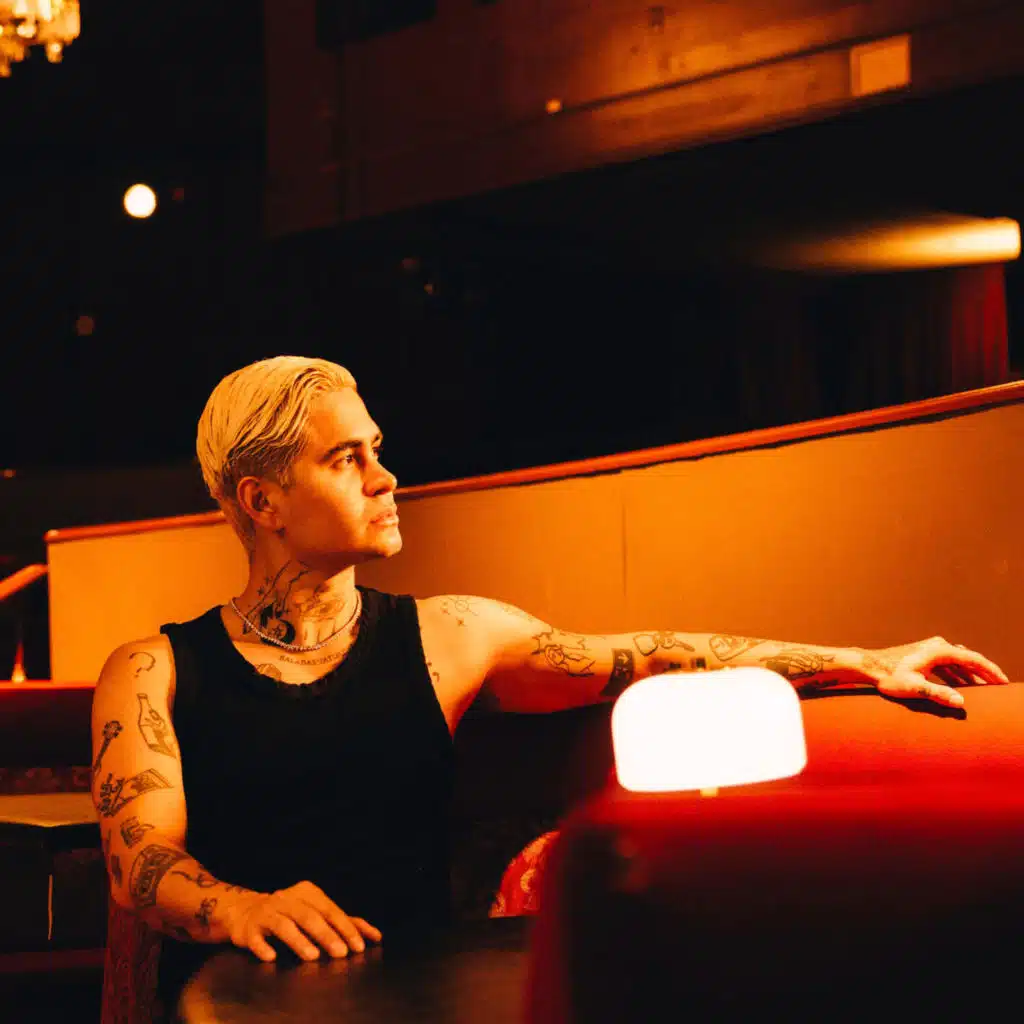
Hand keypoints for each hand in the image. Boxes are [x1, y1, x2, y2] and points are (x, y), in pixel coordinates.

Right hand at [221, 880, 381, 962]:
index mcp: (307, 892)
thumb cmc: (291, 914)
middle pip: (309, 916)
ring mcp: (267, 912)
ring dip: (299, 940)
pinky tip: (272, 957)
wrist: (247, 912)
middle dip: (327, 934)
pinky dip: (264, 946)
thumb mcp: (317, 912)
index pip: (330, 910)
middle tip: (341, 953)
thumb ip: (345, 922)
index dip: (345, 927)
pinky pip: (256, 938)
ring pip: (284, 925)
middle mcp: (287, 899)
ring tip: (313, 956)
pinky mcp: (249, 929)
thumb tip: (376, 936)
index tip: (359, 947)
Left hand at [860, 637, 1008, 707]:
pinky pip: (948, 665)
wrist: (870, 666)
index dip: (990, 670)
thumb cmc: (889, 676)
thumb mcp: (914, 687)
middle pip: (968, 659)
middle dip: (984, 674)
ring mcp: (931, 649)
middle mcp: (937, 646)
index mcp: (939, 651)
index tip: (1003, 682)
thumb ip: (937, 694)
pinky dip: (957, 676)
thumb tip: (960, 701)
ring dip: (971, 676)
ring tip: (984, 691)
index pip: (972, 659)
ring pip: (958, 663)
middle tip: (999, 687)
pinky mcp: (925, 655)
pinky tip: (962, 688)